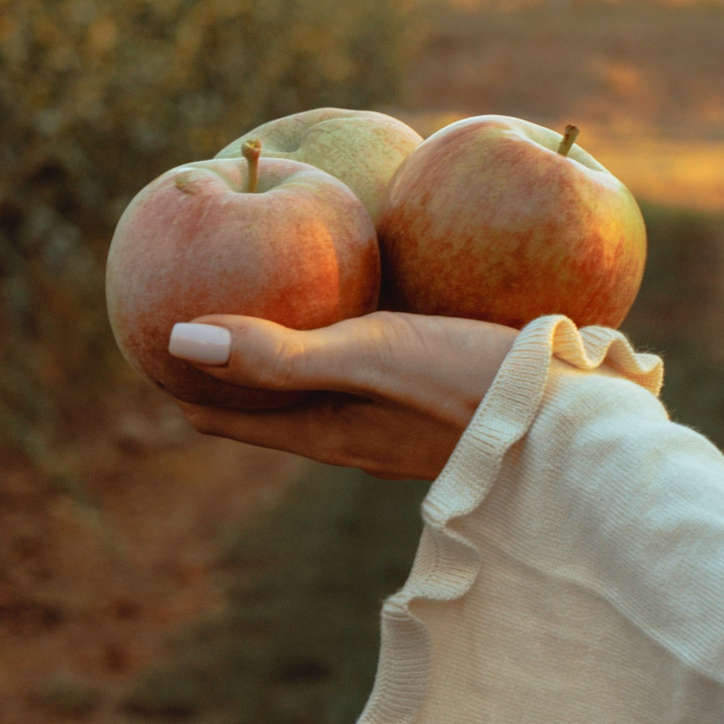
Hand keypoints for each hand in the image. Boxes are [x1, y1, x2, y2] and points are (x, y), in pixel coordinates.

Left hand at [166, 310, 519, 480]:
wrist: (578, 421)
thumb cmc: (469, 385)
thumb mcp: (368, 356)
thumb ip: (277, 354)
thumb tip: (177, 338)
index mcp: (326, 432)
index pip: (227, 413)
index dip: (182, 379)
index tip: (145, 338)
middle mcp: (358, 434)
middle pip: (270, 400)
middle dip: (230, 363)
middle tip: (194, 305)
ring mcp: (405, 422)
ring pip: (325, 383)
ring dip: (291, 349)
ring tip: (272, 293)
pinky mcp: (450, 399)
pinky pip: (379, 362)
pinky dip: (351, 333)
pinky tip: (376, 289)